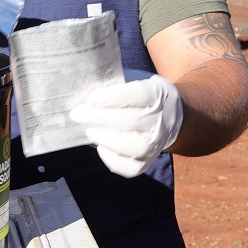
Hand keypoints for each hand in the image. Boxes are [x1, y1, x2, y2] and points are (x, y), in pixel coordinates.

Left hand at [69, 69, 183, 177]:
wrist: (170, 114)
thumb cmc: (140, 95)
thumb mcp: (133, 80)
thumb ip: (112, 84)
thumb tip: (82, 91)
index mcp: (157, 94)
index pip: (138, 95)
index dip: (112, 97)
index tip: (90, 98)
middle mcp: (161, 120)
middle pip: (132, 121)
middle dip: (99, 118)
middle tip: (77, 114)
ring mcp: (157, 143)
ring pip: (136, 147)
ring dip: (107, 139)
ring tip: (89, 131)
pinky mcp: (150, 160)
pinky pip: (133, 168)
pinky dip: (113, 160)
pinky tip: (101, 147)